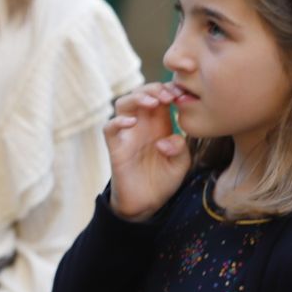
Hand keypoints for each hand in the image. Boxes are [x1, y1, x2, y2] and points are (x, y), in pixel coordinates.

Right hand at [104, 82, 190, 221]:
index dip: (168, 88)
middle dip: (154, 89)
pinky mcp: (115, 147)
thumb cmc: (163, 180)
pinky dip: (118, 121)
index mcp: (159, 123)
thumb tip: (164, 141)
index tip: (180, 93)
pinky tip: (132, 123)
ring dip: (137, 97)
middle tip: (168, 97)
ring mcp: (127, 134)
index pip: (160, 95)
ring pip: (123, 103)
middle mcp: (142, 124)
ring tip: (152, 103)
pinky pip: (109, 128)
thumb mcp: (181, 164)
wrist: (146, 203)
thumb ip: (180, 148)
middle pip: (140, 92)